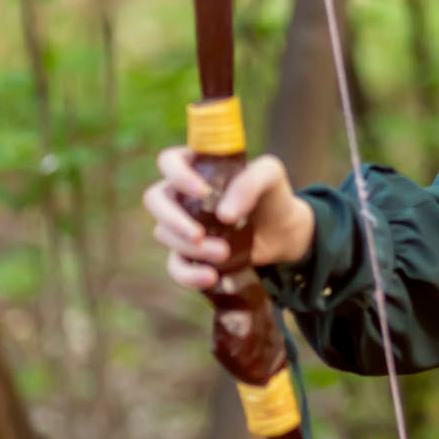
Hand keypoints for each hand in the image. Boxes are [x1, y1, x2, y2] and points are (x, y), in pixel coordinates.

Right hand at [144, 147, 315, 291]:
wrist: (283, 231)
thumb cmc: (272, 195)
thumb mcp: (271, 176)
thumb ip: (250, 183)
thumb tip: (223, 215)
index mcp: (197, 167)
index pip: (169, 161)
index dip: (176, 174)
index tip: (201, 191)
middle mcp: (182, 194)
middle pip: (155, 199)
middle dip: (173, 220)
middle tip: (199, 235)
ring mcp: (183, 224)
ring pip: (164, 234)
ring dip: (191, 248)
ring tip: (224, 253)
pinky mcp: (190, 254)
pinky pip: (175, 266)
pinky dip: (188, 275)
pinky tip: (211, 277)